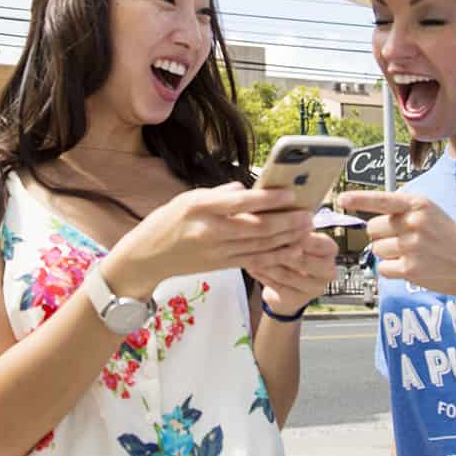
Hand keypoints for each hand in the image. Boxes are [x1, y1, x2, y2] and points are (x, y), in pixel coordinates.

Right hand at [105, 183, 311, 296]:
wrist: (146, 257)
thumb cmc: (167, 222)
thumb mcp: (187, 198)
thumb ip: (219, 193)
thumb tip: (247, 189)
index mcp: (199, 207)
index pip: (239, 202)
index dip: (268, 200)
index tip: (290, 194)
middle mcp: (209, 231)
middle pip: (256, 228)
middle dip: (286, 222)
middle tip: (308, 214)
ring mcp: (215, 251)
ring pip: (259, 246)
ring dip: (287, 239)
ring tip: (306, 229)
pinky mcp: (220, 266)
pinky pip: (253, 260)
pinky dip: (275, 255)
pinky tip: (291, 249)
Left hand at [248, 231, 338, 316]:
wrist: (291, 286)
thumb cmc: (293, 252)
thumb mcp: (298, 237)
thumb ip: (292, 228)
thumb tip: (279, 217)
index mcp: (330, 250)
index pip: (317, 242)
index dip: (297, 236)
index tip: (278, 229)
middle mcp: (328, 271)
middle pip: (302, 261)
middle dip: (280, 251)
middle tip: (260, 241)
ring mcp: (314, 288)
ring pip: (286, 274)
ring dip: (266, 263)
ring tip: (251, 253)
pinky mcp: (297, 300)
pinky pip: (277, 286)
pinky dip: (262, 276)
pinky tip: (251, 267)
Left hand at [338, 191, 455, 299]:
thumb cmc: (450, 238)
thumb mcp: (432, 212)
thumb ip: (405, 207)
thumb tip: (375, 203)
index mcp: (418, 204)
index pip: (381, 199)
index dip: (358, 199)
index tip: (341, 199)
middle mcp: (414, 222)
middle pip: (372, 228)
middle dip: (381, 235)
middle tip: (402, 239)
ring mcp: (412, 246)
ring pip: (376, 249)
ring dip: (387, 253)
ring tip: (410, 253)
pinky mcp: (410, 269)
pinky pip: (383, 268)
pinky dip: (392, 269)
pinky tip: (410, 266)